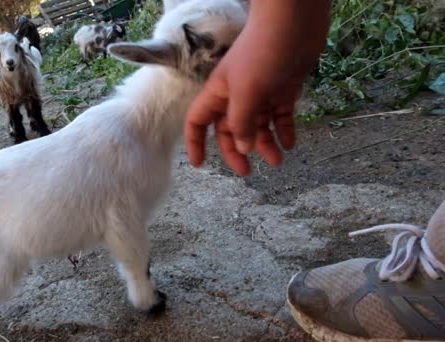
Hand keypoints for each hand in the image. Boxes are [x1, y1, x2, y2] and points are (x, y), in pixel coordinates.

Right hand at [184, 0, 331, 175]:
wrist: (294, 22)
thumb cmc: (263, 53)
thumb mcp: (247, 91)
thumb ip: (241, 123)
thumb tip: (242, 148)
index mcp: (220, 93)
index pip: (198, 121)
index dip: (196, 142)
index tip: (200, 164)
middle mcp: (237, 95)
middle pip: (230, 130)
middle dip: (237, 151)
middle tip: (248, 172)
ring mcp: (261, 92)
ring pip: (259, 126)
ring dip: (265, 145)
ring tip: (278, 161)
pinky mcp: (284, 89)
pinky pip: (280, 116)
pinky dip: (284, 131)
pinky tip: (291, 143)